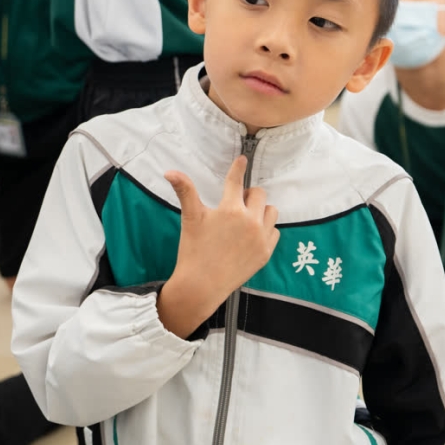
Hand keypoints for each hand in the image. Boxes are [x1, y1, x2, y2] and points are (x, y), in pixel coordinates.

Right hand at [158, 157, 279, 337]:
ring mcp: (261, 238)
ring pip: (271, 211)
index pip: (236, 181)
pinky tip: (251, 235)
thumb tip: (169, 171)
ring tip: (245, 219)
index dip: (238, 168)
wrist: (201, 285)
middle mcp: (250, 221)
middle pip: (259, 194)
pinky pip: (275, 231)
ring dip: (260, 210)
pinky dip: (266, 229)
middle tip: (235, 205)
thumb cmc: (193, 249)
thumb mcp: (190, 218)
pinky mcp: (266, 253)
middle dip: (248, 195)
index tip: (243, 159)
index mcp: (231, 210)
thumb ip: (185, 191)